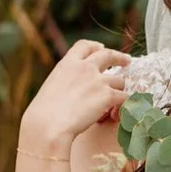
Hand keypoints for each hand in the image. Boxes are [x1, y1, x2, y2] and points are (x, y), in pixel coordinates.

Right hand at [18, 42, 127, 164]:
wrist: (48, 125)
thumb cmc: (43, 114)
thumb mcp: (51, 87)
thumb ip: (65, 82)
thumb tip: (71, 89)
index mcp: (67, 64)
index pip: (84, 46)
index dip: (95, 46)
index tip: (101, 47)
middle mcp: (84, 68)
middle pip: (108, 55)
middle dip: (119, 57)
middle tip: (127, 61)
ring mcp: (98, 80)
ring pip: (120, 80)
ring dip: (120, 89)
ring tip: (119, 99)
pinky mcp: (108, 96)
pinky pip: (125, 97)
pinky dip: (125, 105)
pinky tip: (121, 112)